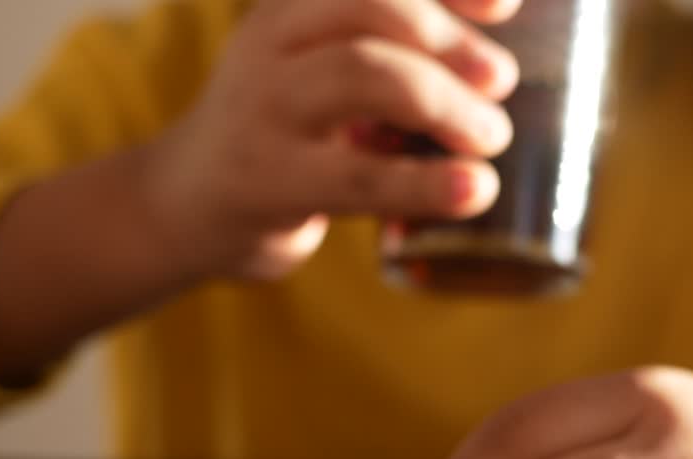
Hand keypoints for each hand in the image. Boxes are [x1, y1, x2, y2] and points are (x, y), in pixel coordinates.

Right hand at [144, 0, 520, 280]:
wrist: (184, 205)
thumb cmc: (283, 133)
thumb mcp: (320, 71)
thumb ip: (387, 56)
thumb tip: (497, 67)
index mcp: (293, 8)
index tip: (508, 6)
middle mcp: (273, 43)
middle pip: (371, 9)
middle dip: (451, 42)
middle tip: (501, 83)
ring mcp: (265, 111)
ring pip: (362, 74)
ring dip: (446, 102)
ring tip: (492, 137)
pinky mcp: (268, 182)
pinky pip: (358, 176)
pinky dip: (426, 182)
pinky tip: (476, 190)